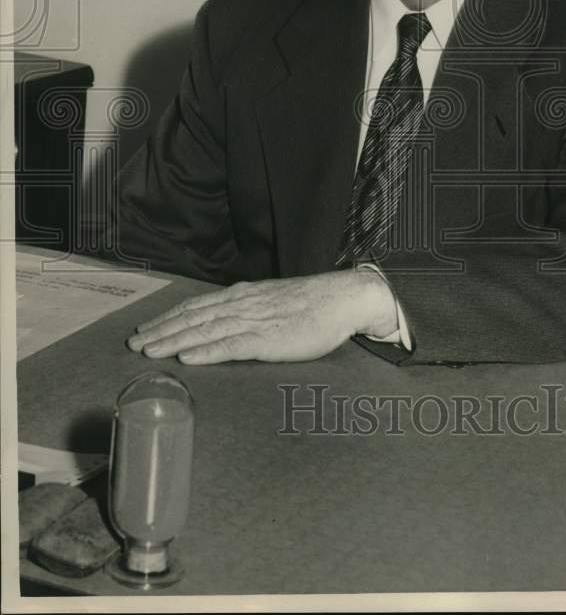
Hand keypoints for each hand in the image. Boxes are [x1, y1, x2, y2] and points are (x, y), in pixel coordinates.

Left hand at [126, 267, 397, 364]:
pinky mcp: (269, 339)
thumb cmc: (313, 304)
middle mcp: (243, 304)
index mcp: (244, 295)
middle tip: (133, 345)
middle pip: (193, 318)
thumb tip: (226, 324)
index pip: (197, 306)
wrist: (344, 298)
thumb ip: (250, 311)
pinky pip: (231, 346)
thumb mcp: (274, 301)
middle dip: (161, 331)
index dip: (168, 318)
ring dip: (174, 342)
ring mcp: (255, 321)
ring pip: (205, 332)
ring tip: (148, 352)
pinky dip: (206, 352)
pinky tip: (187, 359)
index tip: (145, 329)